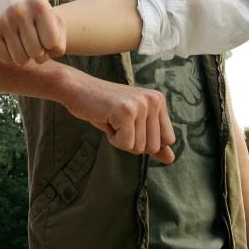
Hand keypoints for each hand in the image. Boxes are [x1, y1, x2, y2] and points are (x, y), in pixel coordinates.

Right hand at [0, 0, 65, 64]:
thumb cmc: (34, 12)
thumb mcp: (53, 19)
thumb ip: (59, 43)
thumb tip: (41, 60)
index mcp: (39, 5)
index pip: (52, 42)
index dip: (50, 44)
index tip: (45, 36)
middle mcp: (19, 11)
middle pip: (36, 53)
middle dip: (37, 52)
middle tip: (33, 41)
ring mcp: (2, 21)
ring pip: (20, 59)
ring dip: (24, 57)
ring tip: (23, 45)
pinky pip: (5, 59)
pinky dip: (11, 57)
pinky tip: (11, 45)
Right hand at [62, 72, 176, 164]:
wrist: (77, 89)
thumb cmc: (104, 108)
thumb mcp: (133, 124)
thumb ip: (153, 140)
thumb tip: (171, 159)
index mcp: (159, 100)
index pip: (168, 139)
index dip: (146, 140)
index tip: (130, 124)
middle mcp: (154, 100)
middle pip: (154, 146)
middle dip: (133, 141)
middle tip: (118, 122)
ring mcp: (141, 104)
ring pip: (139, 147)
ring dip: (121, 140)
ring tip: (112, 119)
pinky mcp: (126, 111)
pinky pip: (125, 144)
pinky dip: (113, 139)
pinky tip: (106, 120)